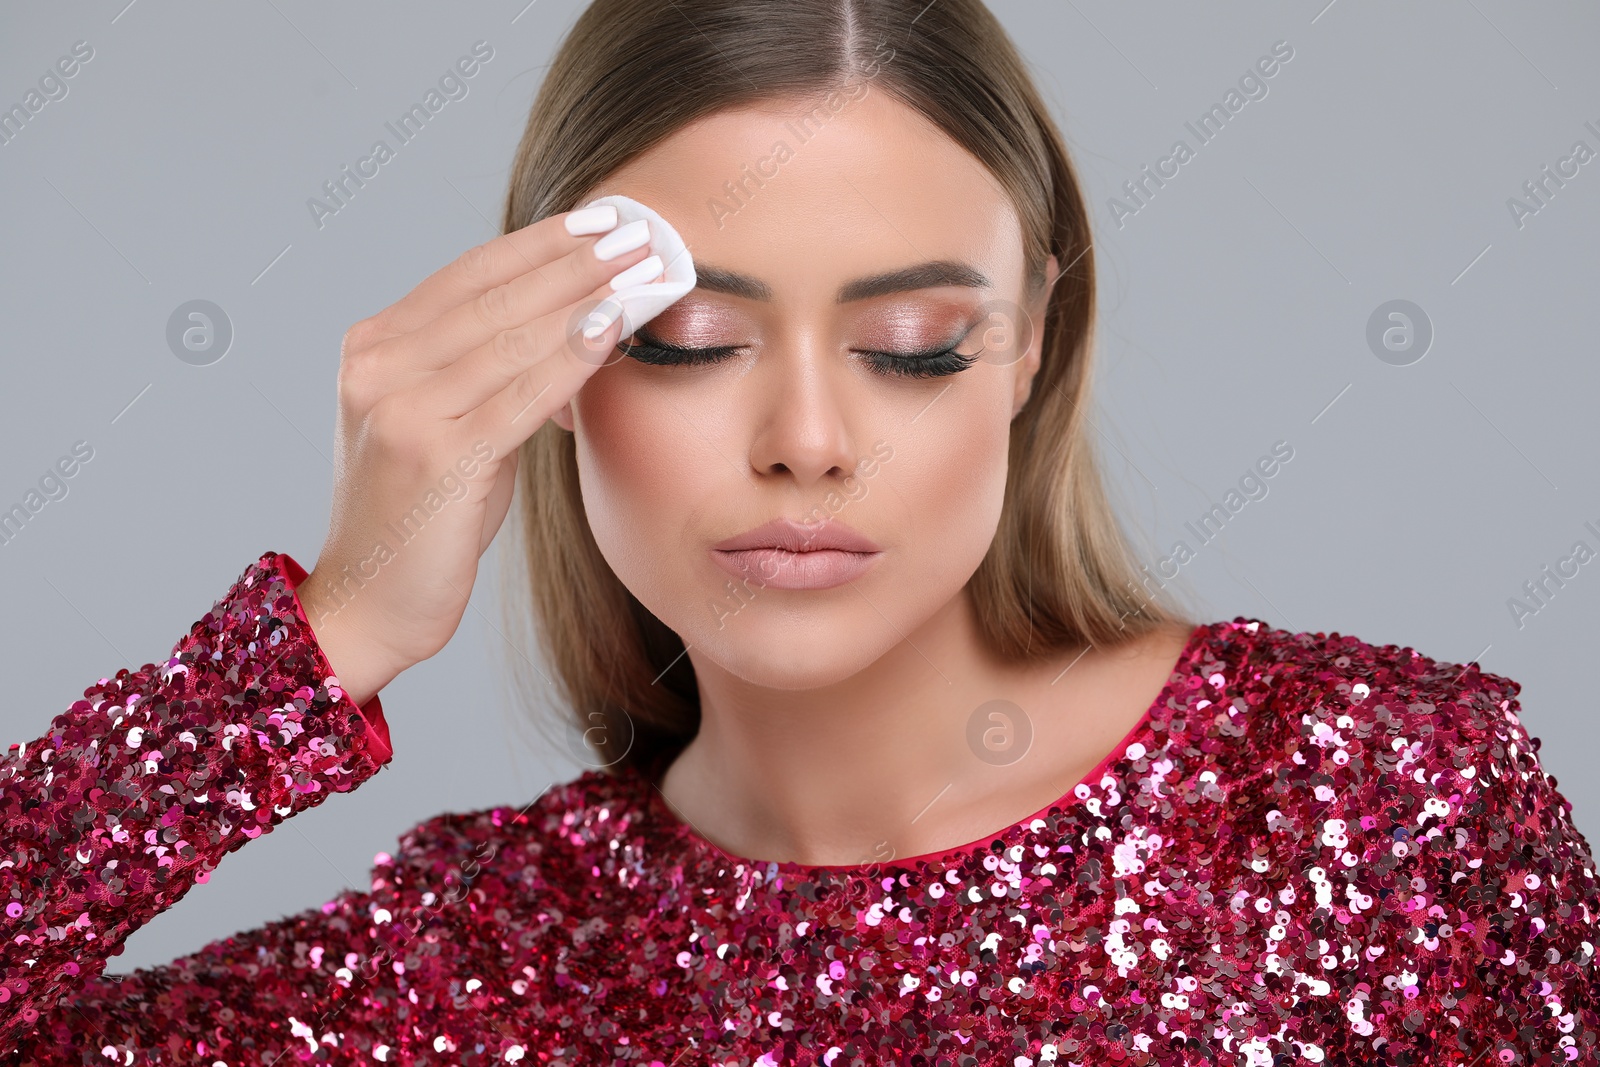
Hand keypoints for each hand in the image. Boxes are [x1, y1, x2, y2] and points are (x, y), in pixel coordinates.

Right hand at [298, 206, 658, 706]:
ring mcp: (401, 409)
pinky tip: (613, 328)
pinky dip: (572, 356)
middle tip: (641, 231)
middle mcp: (378, 368)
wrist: (370, 603)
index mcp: (374, 348)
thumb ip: (486, 371)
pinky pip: (521, 394)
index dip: (541, 242)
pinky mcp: (435, 456)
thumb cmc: (421, 517)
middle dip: (577, 259)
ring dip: (586, 296)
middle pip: (496, 295)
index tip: (600, 219)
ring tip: (642, 268)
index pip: (470, 275)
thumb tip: (573, 322)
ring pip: (512, 336)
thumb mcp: (445, 425)